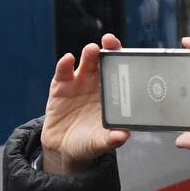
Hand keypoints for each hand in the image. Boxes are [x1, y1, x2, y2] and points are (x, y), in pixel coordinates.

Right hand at [40, 34, 130, 174]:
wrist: (63, 148)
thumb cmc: (88, 142)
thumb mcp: (100, 143)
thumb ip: (111, 139)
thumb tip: (123, 135)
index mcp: (112, 94)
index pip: (121, 72)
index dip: (125, 61)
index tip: (129, 55)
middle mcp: (97, 84)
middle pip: (105, 61)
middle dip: (109, 49)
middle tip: (110, 42)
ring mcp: (78, 83)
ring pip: (86, 62)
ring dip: (89, 53)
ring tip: (92, 50)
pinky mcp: (60, 86)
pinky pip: (63, 72)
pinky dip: (65, 64)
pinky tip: (68, 60)